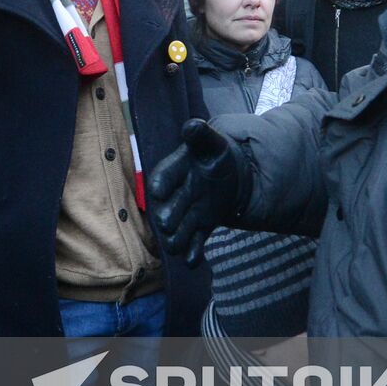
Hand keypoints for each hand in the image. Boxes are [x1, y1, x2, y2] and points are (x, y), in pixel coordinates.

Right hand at [148, 119, 253, 265]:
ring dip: (176, 240)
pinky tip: (194, 259)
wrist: (228, 174)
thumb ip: (201, 135)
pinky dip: (192, 254)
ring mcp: (187, 214)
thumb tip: (193, 125)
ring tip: (181, 244)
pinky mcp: (200, 228)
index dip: (160, 186)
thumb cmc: (214, 154)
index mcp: (172, 172)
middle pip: (165, 213)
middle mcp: (175, 196)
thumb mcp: (211, 142)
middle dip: (167, 218)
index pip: (160, 180)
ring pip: (175, 234)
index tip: (158, 191)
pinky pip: (193, 245)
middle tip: (172, 220)